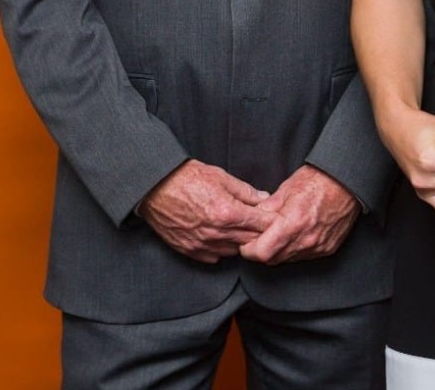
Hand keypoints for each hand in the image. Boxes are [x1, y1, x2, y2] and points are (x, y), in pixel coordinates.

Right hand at [138, 159, 271, 263]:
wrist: (156, 187)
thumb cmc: (188, 178)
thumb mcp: (222, 177)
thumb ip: (246, 191)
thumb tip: (264, 199)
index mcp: (227, 212)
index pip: (261, 224)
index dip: (273, 221)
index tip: (278, 219)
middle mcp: (216, 233)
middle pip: (250, 241)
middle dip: (260, 234)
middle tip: (265, 226)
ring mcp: (202, 244)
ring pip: (234, 251)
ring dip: (241, 242)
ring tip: (242, 229)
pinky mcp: (190, 250)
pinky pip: (214, 256)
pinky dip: (222, 248)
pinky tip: (223, 236)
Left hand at [238, 165, 360, 264]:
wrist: (347, 182)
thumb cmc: (318, 180)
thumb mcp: (286, 188)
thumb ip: (267, 208)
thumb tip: (251, 218)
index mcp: (293, 222)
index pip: (262, 252)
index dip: (249, 250)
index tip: (246, 243)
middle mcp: (306, 239)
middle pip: (273, 259)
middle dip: (262, 251)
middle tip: (259, 238)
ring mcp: (318, 246)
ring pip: (288, 260)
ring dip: (279, 251)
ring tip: (278, 234)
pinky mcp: (327, 249)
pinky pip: (304, 256)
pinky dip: (295, 249)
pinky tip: (295, 235)